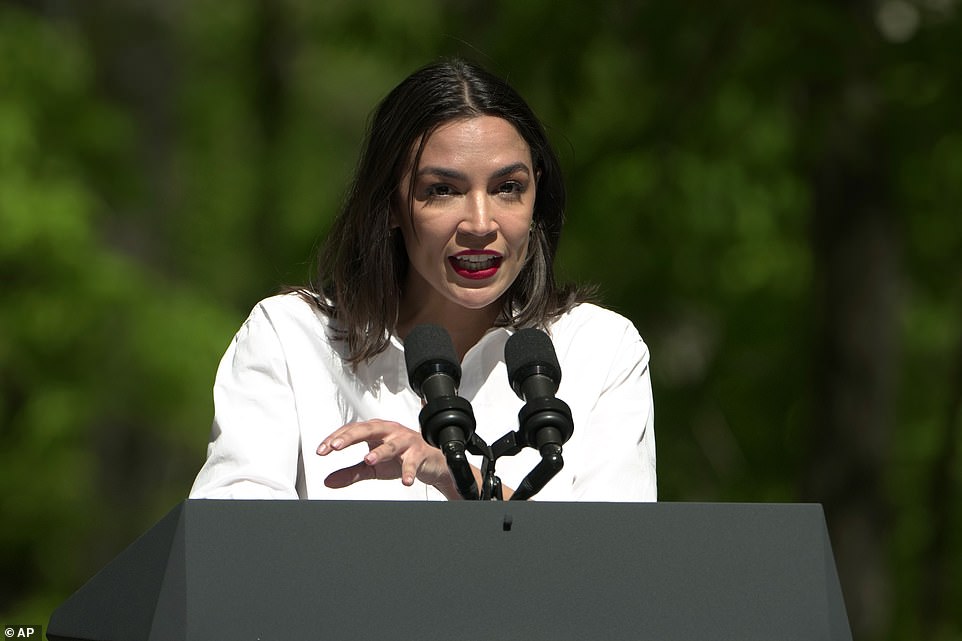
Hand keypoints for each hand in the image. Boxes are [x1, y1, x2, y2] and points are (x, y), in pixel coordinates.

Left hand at [316, 419, 454, 493]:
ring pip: (391, 444)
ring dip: (380, 451)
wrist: (430, 460)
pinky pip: (413, 462)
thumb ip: (351, 472)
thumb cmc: (401, 457)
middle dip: (350, 437)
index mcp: (375, 431)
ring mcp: (405, 441)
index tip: (321, 451)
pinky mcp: (419, 453)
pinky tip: (405, 481)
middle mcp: (389, 431)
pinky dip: (409, 471)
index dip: (335, 439)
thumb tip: (328, 481)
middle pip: (368, 430)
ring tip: (369, 459)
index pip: (352, 430)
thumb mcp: (372, 466)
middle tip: (335, 446)